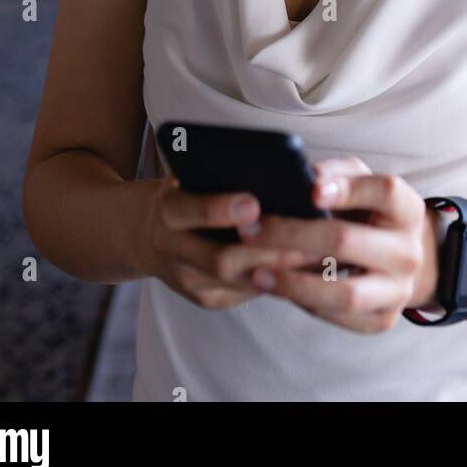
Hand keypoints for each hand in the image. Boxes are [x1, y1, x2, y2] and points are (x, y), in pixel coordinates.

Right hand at [134, 177, 313, 309]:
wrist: (146, 235)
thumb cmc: (184, 191)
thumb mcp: (188, 174)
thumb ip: (217, 173)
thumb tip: (270, 167)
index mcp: (167, 210)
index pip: (189, 210)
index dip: (220, 209)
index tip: (254, 202)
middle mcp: (172, 251)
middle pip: (221, 259)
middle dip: (266, 249)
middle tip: (308, 235)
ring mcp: (189, 282)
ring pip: (240, 282)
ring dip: (282, 268)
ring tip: (320, 251)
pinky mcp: (208, 299)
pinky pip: (248, 293)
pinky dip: (279, 279)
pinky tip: (307, 266)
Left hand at [236, 156, 442, 332]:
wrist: (400, 258)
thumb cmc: (369, 211)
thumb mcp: (361, 182)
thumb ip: (338, 173)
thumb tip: (305, 175)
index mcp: (407, 209)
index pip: (385, 192)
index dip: (348, 189)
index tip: (310, 189)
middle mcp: (408, 252)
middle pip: (348, 242)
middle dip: (293, 234)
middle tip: (252, 229)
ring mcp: (398, 291)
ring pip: (345, 293)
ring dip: (294, 283)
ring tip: (257, 272)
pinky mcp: (382, 319)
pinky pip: (338, 316)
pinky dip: (304, 302)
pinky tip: (277, 287)